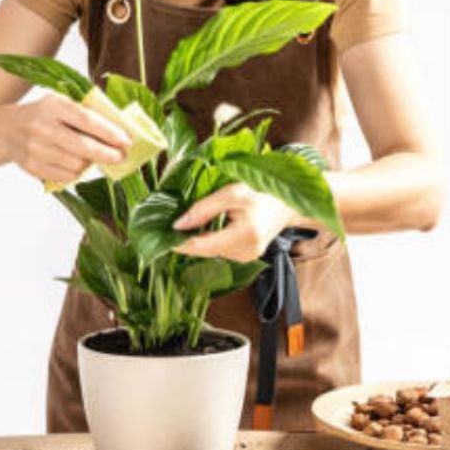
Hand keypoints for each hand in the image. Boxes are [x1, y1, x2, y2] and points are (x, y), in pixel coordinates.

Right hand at [4, 93, 131, 182]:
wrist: (5, 130)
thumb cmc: (42, 115)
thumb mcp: (59, 103)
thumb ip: (84, 113)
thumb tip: (118, 130)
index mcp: (53, 106)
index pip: (87, 120)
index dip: (110, 132)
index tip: (126, 141)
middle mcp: (43, 127)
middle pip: (83, 147)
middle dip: (107, 154)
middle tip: (121, 157)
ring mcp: (36, 149)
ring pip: (76, 164)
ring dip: (90, 163)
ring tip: (92, 157)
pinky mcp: (32, 167)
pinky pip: (65, 176)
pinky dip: (75, 172)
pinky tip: (75, 164)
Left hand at [171, 183, 298, 261]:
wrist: (288, 201)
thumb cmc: (263, 192)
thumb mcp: (231, 193)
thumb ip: (204, 209)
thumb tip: (178, 224)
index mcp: (244, 236)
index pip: (202, 245)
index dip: (180, 243)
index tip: (161, 237)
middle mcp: (246, 252)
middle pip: (206, 250)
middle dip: (188, 239)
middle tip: (167, 226)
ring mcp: (247, 257)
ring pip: (212, 251)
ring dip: (199, 239)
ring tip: (186, 225)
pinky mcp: (246, 256)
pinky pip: (221, 249)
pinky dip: (211, 239)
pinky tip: (205, 228)